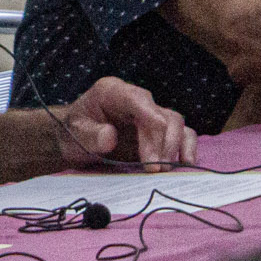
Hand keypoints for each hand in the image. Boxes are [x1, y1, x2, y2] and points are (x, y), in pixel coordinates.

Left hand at [55, 76, 195, 168]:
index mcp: (113, 92)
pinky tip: (185, 163)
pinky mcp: (158, 132)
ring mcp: (149, 115)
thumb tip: (110, 137)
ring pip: (175, 123)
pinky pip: (181, 134)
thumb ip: (91, 135)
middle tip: (153, 167)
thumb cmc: (74, 132)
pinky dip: (186, 148)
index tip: (158, 130)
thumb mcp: (75, 133)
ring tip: (166, 169)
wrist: (76, 140)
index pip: (137, 99)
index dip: (150, 114)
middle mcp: (136, 100)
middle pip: (160, 115)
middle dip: (159, 142)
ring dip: (174, 146)